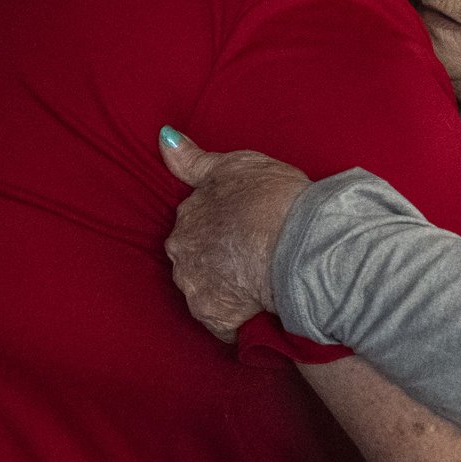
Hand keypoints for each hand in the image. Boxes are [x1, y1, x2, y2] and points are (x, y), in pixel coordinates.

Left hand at [158, 127, 310, 341]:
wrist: (297, 245)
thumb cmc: (271, 199)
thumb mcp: (233, 165)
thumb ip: (193, 159)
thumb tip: (163, 138)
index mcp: (185, 219)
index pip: (192, 227)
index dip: (218, 229)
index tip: (239, 232)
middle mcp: (182, 255)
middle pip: (192, 261)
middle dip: (214, 262)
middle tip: (249, 258)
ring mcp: (196, 289)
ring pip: (204, 292)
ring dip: (223, 290)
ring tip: (255, 285)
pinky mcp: (216, 318)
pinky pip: (222, 324)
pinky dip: (236, 320)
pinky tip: (256, 311)